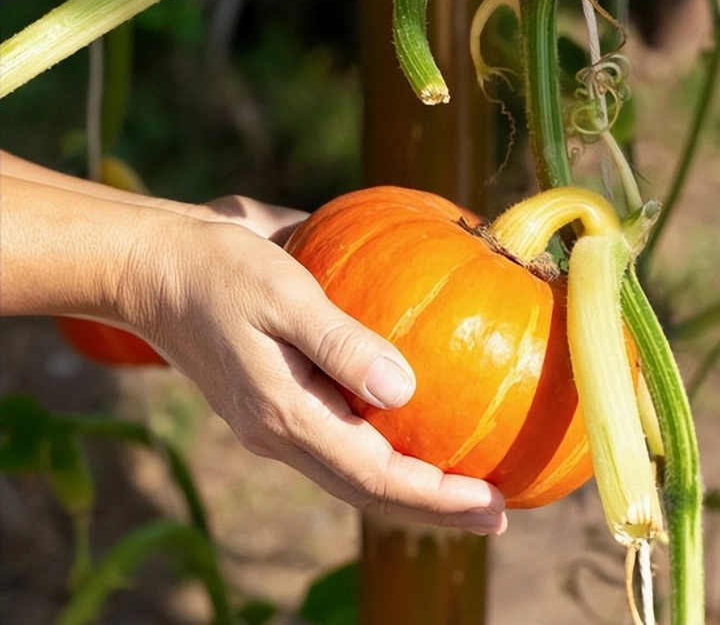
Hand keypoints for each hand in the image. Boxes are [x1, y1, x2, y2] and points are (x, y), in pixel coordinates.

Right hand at [122, 198, 507, 534]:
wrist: (156, 268)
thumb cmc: (220, 271)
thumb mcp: (285, 294)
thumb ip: (342, 344)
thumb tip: (405, 389)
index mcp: (286, 416)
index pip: (375, 477)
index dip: (437, 498)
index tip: (492, 505)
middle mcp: (283, 433)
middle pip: (371, 490)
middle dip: (435, 509)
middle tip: (497, 516)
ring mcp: (278, 423)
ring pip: (356, 473)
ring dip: (414, 488)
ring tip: (470, 489)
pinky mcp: (279, 403)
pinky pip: (342, 442)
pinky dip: (386, 453)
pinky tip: (418, 435)